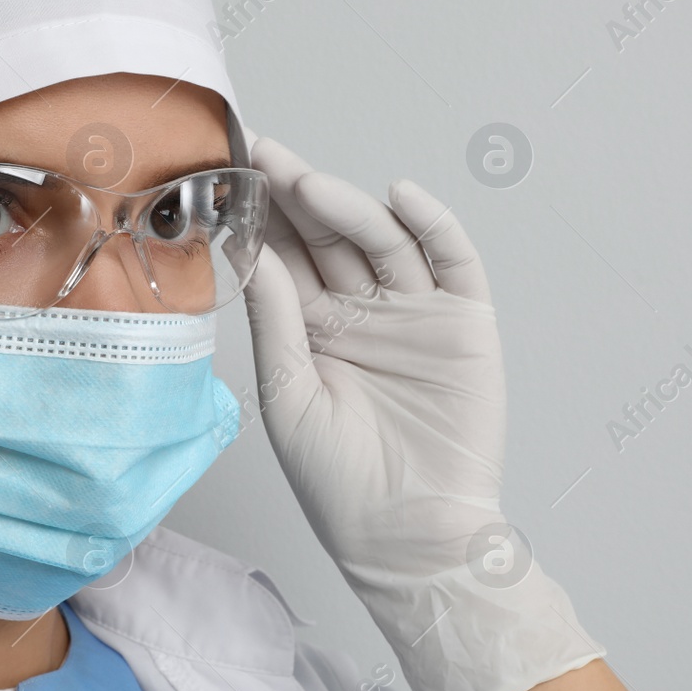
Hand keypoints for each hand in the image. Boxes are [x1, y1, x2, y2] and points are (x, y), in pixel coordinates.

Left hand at [241, 137, 602, 690]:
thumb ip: (276, 322)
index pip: (286, 257)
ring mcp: (414, 313)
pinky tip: (400, 197)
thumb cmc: (340, 482)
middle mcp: (363, 312)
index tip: (228, 172)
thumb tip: (253, 253)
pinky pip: (451, 260)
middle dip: (296, 194)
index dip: (261, 216)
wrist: (409, 535)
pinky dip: (433, 224)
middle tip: (263, 155)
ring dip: (348, 207)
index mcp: (314, 330)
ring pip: (382, 240)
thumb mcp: (288, 397)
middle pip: (330, 237)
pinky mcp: (464, 322)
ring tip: (309, 184)